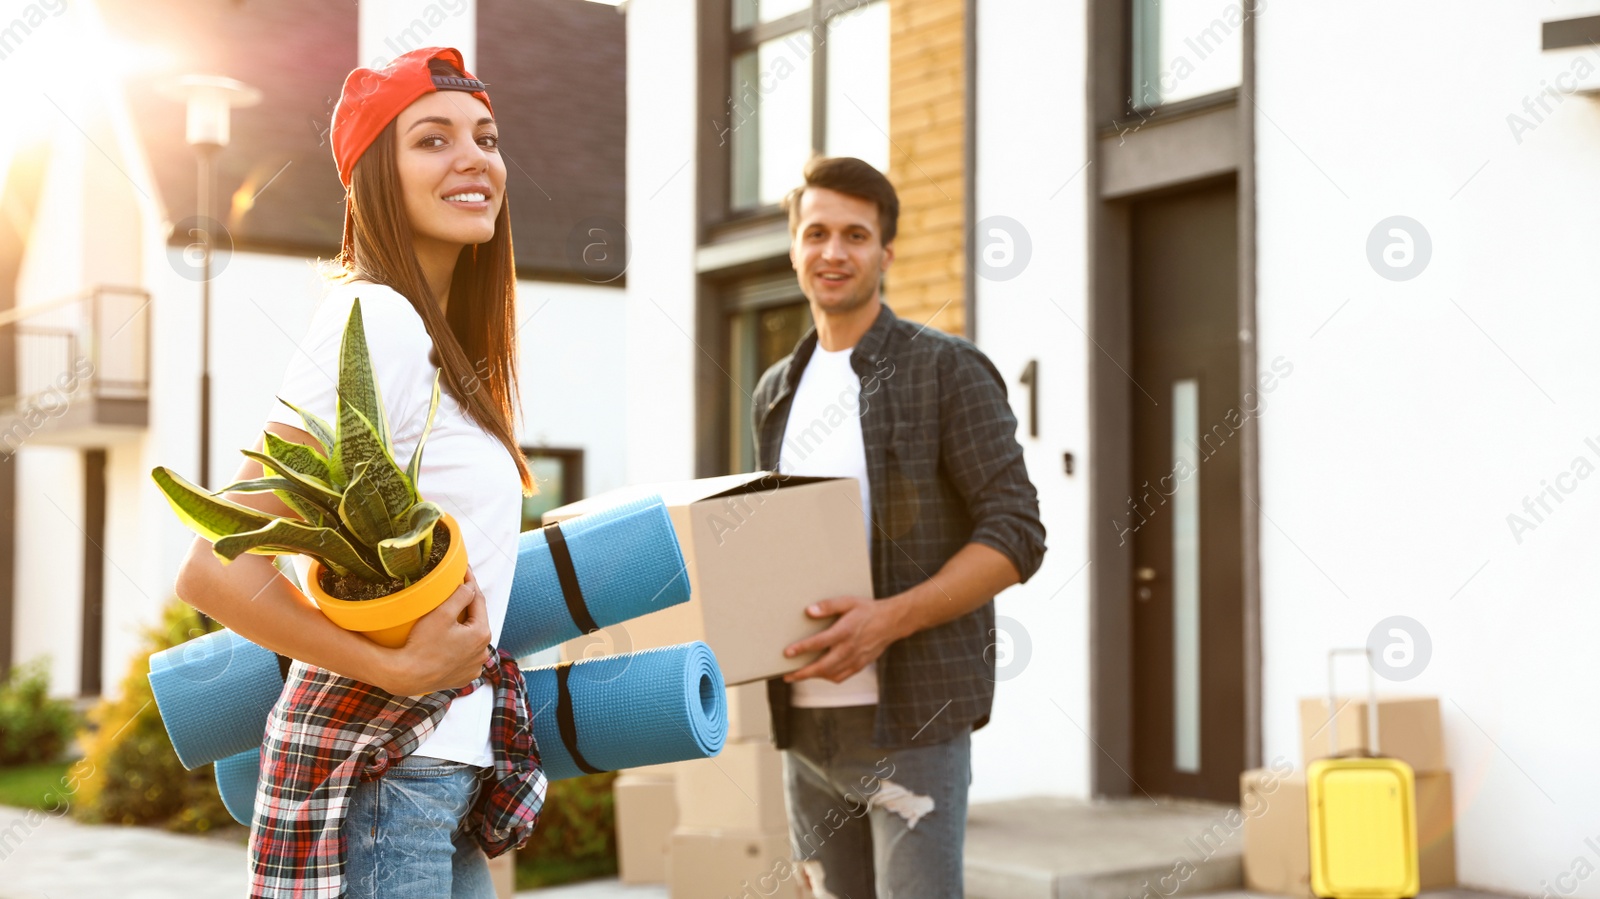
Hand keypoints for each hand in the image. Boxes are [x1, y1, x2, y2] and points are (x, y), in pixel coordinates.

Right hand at [376, 567, 492, 695]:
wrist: (406, 676)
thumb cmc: (422, 644)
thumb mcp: (441, 614)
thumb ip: (460, 595)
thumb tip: (470, 586)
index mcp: (481, 634)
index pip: (478, 601)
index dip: (470, 583)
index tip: (464, 570)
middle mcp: (483, 652)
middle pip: (476, 621)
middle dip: (468, 605)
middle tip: (457, 588)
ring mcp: (474, 667)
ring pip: (471, 640)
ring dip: (465, 627)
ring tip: (453, 615)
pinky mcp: (464, 677)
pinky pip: (465, 657)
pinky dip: (460, 647)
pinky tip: (450, 641)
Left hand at [782, 595, 904, 683]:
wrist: (892, 622)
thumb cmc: (868, 610)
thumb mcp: (848, 602)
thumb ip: (828, 606)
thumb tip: (809, 611)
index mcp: (845, 631)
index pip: (819, 643)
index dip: (802, 649)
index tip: (787, 653)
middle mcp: (849, 648)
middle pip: (822, 666)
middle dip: (803, 673)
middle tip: (787, 676)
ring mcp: (855, 659)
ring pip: (831, 674)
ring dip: (814, 677)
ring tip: (799, 676)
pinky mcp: (860, 665)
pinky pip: (841, 676)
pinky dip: (828, 677)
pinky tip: (820, 674)